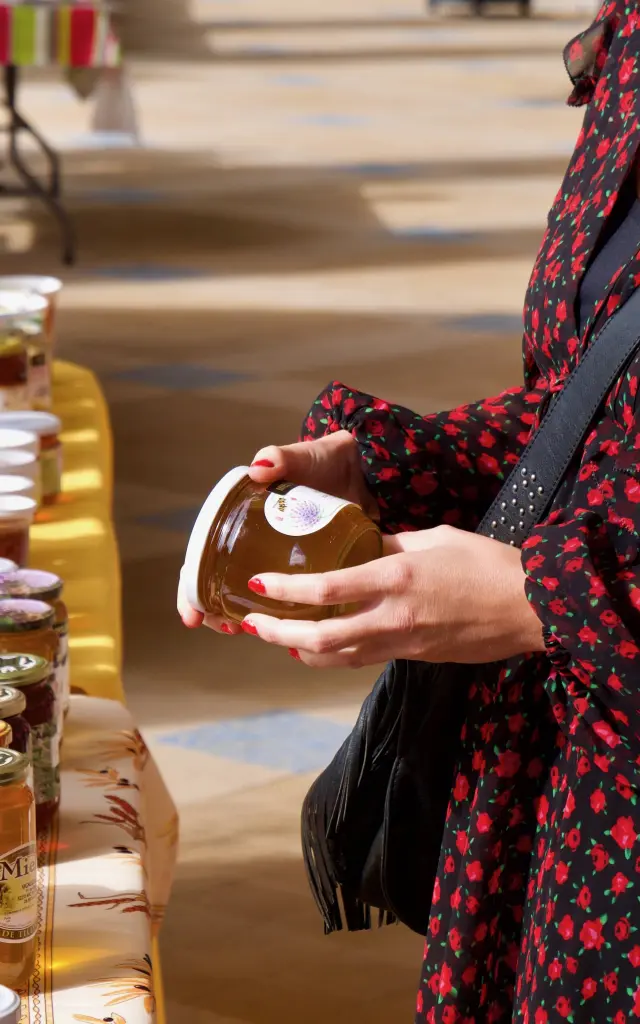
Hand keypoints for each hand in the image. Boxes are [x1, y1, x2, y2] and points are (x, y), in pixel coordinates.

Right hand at [177, 430, 375, 633]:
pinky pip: (286, 597)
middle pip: (219, 582)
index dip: (191, 587)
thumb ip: (281, 458)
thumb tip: (258, 467)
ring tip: (244, 631)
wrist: (360, 469)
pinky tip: (285, 629)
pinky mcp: (308, 567)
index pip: (203, 555)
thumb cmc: (324, 460)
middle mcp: (253, 541)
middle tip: (223, 628)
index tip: (192, 615)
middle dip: (212, 610)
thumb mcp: (301, 457)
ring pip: (249, 594)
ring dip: (241, 615)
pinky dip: (280, 614)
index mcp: (241, 517)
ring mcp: (279, 557)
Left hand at [240, 526, 545, 666]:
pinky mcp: (416, 657)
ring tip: (277, 638)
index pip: (326, 589)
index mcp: (397, 578)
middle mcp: (394, 616)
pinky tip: (321, 647)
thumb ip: (392, 542)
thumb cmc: (489, 563)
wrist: (532, 607)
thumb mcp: (436, 537)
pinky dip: (335, 655)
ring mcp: (405, 643)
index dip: (285, 590)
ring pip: (339, 658)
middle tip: (252, 625)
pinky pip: (365, 659)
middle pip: (321, 639)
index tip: (257, 583)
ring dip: (301, 651)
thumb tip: (363, 543)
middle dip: (279, 634)